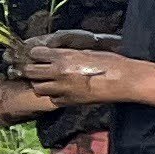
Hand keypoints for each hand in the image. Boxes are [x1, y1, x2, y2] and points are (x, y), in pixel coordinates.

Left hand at [4, 41, 125, 107]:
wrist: (124, 80)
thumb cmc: (112, 62)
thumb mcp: (87, 52)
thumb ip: (68, 54)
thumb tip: (57, 55)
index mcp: (63, 56)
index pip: (35, 53)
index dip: (37, 54)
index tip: (41, 55)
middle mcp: (58, 72)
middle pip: (30, 71)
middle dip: (33, 70)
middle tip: (40, 70)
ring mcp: (62, 88)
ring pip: (37, 88)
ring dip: (42, 84)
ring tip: (51, 82)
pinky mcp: (69, 101)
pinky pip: (53, 99)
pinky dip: (55, 96)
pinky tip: (63, 92)